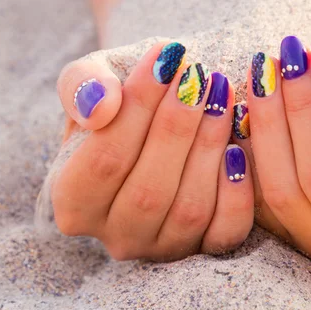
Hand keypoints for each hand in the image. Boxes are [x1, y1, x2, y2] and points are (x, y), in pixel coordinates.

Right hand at [50, 42, 254, 260]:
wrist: (149, 124)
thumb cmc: (117, 101)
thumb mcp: (90, 83)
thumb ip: (81, 88)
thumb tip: (100, 106)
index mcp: (72, 203)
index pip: (104, 161)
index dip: (138, 108)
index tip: (165, 58)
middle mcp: (114, 236)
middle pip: (148, 191)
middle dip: (177, 127)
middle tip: (199, 76)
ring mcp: (159, 248)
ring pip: (188, 211)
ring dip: (209, 148)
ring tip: (220, 96)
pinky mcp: (200, 249)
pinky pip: (223, 232)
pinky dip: (236, 194)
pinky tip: (238, 150)